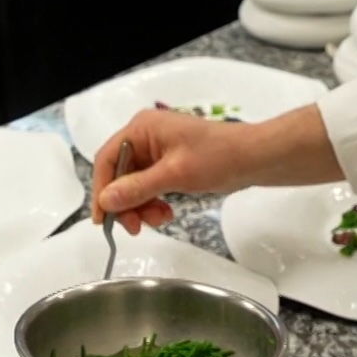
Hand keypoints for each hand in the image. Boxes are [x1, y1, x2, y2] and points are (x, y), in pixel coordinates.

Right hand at [89, 110, 255, 233]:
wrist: (254, 158)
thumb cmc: (217, 157)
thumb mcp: (174, 174)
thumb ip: (137, 188)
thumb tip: (105, 200)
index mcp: (142, 129)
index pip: (107, 159)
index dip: (102, 190)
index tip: (103, 219)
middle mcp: (146, 137)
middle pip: (119, 174)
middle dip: (126, 203)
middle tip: (136, 227)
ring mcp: (158, 151)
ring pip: (134, 184)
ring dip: (141, 206)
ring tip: (159, 219)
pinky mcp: (170, 164)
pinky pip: (150, 186)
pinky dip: (153, 202)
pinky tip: (166, 213)